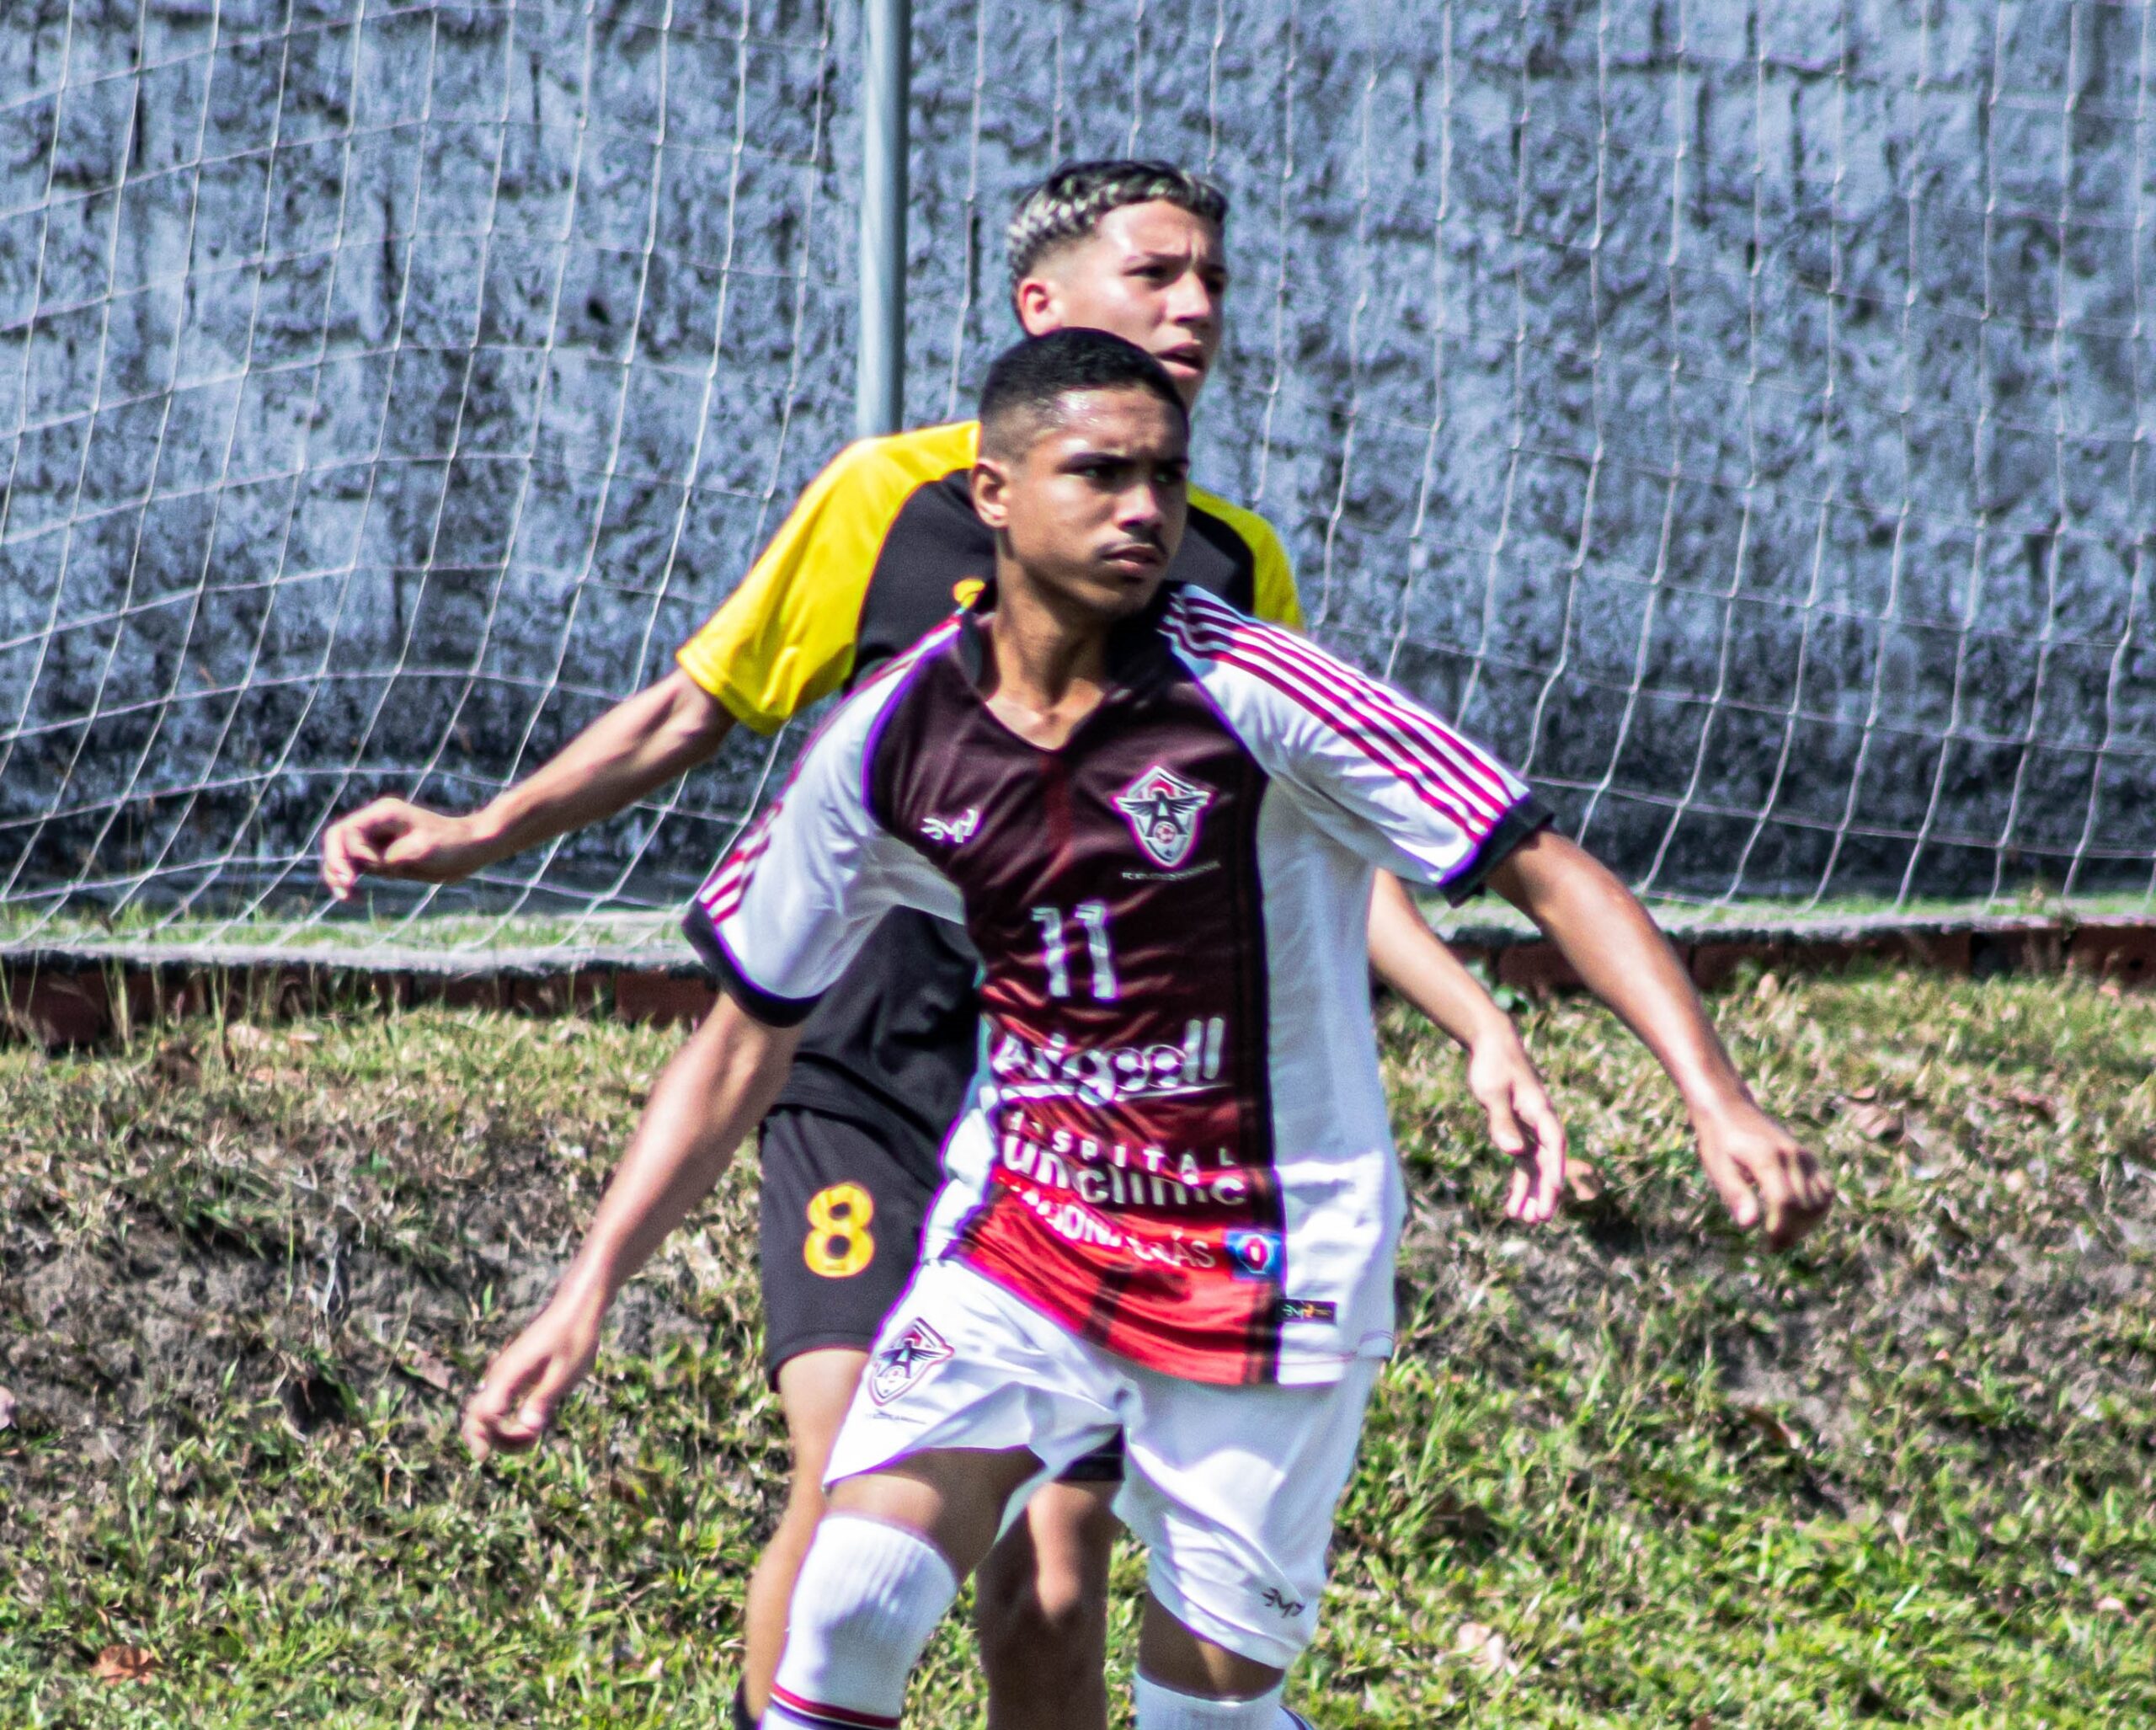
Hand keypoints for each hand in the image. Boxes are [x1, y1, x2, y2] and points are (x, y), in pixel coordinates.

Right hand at [320, 798, 496, 899]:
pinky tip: (352, 896)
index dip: (345, 854)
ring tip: (346, 896)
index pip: (346, 832)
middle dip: (335, 864)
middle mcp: (376, 824)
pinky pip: (358, 866)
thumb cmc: (452, 844)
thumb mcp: (420, 851)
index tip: (360, 873)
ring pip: (344, 856)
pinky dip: (351, 880)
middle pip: (338, 841)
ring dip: (338, 874)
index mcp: (383, 814)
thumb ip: (388, 858)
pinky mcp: (384, 855)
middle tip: (345, 887)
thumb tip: (365, 865)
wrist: (474, 848)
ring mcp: (378, 840)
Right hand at [461, 1297, 602, 1461]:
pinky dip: (509, 1422)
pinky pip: (500, 1405)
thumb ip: (544, 1399)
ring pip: (487, 1412)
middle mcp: (500, 1375)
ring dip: (502, 1434)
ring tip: (532, 1439)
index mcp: (509, 1374)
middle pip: (476, 1415)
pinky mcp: (514, 1376)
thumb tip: (528, 1428)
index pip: (482, 1413)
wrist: (576, 1307)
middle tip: (522, 1448)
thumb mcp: (565, 1372)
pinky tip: (532, 1428)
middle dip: (488, 1440)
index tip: (485, 1457)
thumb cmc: (574, 1336)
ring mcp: (505, 1375)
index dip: (481, 1437)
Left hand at [1464, 1029, 1567, 1225]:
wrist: (1491, 1046)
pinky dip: (1519, 1183)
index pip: (1553, 1143)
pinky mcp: (1517, 1132)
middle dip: (1545, 1191)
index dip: (1555, 1168)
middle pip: (1547, 1162)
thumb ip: (1502, 1121)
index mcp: (1539, 1110)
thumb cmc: (1493, 1064)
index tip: (1554, 1190)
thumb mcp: (1493, 1091)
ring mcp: (1530, 1129)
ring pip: (1535, 1167)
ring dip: (1531, 1193)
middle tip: (1540, 1218)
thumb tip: (1512, 1152)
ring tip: (1525, 1220)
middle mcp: (1540, 1123)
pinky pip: (1522, 1163)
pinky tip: (1513, 1206)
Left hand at [1694, 1100, 1833, 1249]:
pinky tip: (1796, 1221)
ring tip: (1783, 1236)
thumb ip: (1734, 1194)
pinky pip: (1825, 1191)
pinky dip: (1816, 1211)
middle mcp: (1792, 1155)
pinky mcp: (1809, 1158)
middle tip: (1771, 1247)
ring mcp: (1804, 1156)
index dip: (1779, 1230)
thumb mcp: (1717, 1167)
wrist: (1730, 1109)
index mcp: (1767, 1157)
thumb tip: (1749, 1225)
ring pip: (1820, 1201)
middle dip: (1791, 1233)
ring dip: (1807, 1226)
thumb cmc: (1718, 1142)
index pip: (1784, 1202)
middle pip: (1804, 1206)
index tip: (1765, 1247)